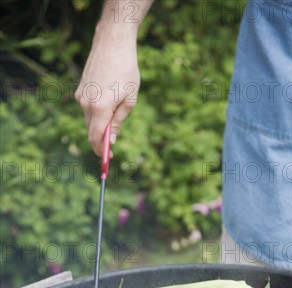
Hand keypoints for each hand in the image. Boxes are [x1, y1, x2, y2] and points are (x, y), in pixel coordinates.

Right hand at [75, 25, 139, 155]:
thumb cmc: (126, 70)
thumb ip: (119, 121)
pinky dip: (97, 112)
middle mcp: (86, 104)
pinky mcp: (80, 89)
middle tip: (112, 145)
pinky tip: (109, 100)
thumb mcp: (130, 99)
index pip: (95, 138)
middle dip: (101, 140)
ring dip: (100, 123)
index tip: (107, 159)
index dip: (100, 151)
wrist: (112, 42)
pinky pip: (87, 108)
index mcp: (100, 108)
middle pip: (91, 131)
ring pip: (89, 119)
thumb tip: (110, 139)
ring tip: (116, 111)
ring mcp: (81, 96)